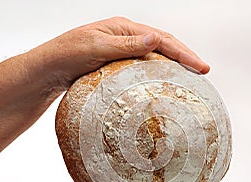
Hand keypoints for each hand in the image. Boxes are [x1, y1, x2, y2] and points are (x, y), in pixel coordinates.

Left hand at [26, 16, 209, 93]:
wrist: (46, 70)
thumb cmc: (65, 55)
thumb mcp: (95, 48)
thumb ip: (126, 45)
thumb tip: (156, 38)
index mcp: (123, 28)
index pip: (161, 39)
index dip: (184, 52)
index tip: (202, 66)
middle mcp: (125, 37)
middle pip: (163, 45)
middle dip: (185, 57)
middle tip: (205, 71)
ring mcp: (122, 51)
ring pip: (155, 57)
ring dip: (174, 65)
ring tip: (192, 78)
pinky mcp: (117, 65)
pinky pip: (143, 68)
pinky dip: (157, 75)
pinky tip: (165, 85)